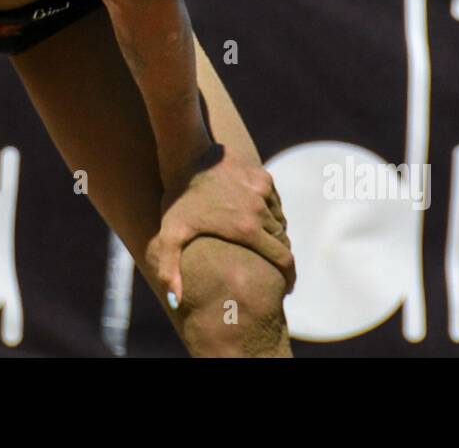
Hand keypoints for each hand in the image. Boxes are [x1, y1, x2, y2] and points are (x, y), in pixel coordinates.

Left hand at [147, 145, 294, 307]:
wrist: (187, 156)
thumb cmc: (177, 200)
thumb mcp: (169, 236)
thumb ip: (170, 270)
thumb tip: (174, 303)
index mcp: (247, 229)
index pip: (283, 260)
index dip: (289, 277)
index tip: (288, 288)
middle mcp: (261, 210)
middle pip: (282, 241)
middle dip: (280, 257)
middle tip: (272, 268)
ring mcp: (263, 191)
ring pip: (278, 220)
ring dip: (273, 233)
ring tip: (260, 243)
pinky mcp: (262, 176)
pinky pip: (273, 201)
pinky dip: (268, 211)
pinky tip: (254, 217)